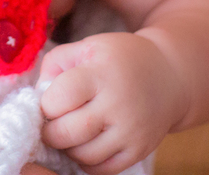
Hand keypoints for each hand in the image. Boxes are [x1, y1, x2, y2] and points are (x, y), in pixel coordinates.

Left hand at [38, 33, 187, 174]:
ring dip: (68, 147)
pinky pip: (102, 170)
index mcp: (101, 74)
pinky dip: (87, 161)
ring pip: (82, 155)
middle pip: (66, 132)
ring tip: (71, 131)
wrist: (170, 75)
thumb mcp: (88, 46)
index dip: (46, 102)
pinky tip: (87, 143)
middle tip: (53, 121)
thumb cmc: (120, 59)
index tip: (51, 99)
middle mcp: (117, 104)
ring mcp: (130, 131)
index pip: (58, 98)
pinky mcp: (139, 150)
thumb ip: (56, 63)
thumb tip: (39, 94)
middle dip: (50, 130)